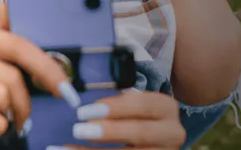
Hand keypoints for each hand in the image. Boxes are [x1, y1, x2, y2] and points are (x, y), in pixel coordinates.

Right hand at [0, 4, 80, 137]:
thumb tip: (21, 7)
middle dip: (25, 100)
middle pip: (11, 77)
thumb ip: (0, 34)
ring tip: (3, 115)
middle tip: (25, 112)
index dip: (45, 66)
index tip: (62, 86)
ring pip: (1, 98)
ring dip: (10, 113)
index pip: (16, 45)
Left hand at [51, 90, 185, 149]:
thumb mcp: (130, 107)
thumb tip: (75, 96)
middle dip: (109, 132)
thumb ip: (112, 104)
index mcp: (165, 108)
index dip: (115, 107)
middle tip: (79, 130)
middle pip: (141, 132)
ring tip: (68, 148)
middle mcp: (172, 132)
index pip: (143, 104)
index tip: (85, 111)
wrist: (151, 141)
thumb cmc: (133, 117)